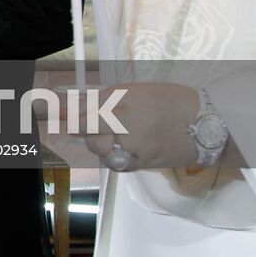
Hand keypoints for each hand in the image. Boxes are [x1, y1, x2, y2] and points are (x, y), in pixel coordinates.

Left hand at [76, 82, 202, 169]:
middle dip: (86, 127)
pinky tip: (122, 145)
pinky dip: (112, 154)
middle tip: (97, 118)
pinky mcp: (142, 166)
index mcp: (126, 108)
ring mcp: (135, 153)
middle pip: (90, 135)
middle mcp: (128, 133)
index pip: (84, 115)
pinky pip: (115, 163)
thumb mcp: (136, 90)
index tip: (47, 111)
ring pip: (100, 151)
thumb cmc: (171, 100)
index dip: (65, 114)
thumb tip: (72, 106)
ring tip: (114, 131)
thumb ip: (103, 99)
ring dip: (99, 141)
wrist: (208, 126)